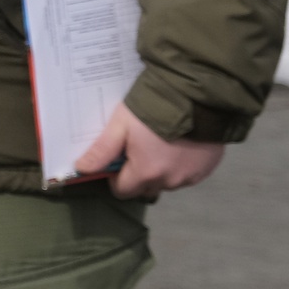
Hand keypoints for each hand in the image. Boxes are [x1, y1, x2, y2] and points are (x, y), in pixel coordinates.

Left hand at [75, 104, 224, 198]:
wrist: (197, 97)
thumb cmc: (155, 108)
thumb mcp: (121, 125)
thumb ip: (102, 150)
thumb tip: (82, 169)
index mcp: (147, 173)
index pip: (123, 191)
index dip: (115, 178)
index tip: (117, 159)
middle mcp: (170, 181)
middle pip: (145, 188)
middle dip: (138, 174)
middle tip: (138, 148)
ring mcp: (191, 176)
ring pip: (167, 182)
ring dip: (160, 170)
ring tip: (159, 143)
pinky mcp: (206, 169)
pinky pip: (187, 174)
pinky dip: (180, 165)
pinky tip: (178, 144)